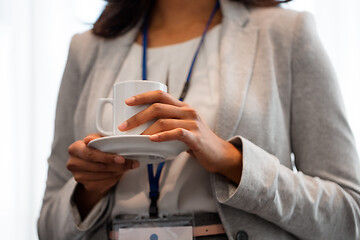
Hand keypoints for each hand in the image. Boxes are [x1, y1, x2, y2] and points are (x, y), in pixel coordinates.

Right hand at [67, 133, 139, 217]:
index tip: (121, 159)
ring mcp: (78, 176)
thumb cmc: (97, 148)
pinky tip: (118, 173)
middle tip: (131, 164)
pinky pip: (103, 184)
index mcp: (75, 148)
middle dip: (117, 166)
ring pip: (103, 176)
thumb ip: (98, 139)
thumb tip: (90, 139)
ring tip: (126, 167)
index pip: (91, 154)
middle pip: (98, 167)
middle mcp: (73, 163)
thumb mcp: (98, 139)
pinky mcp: (86, 186)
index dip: (107, 157)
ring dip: (117, 172)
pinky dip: (114, 179)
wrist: (93, 164)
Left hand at [117, 90, 242, 183]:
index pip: (160, 95)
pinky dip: (162, 136)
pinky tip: (152, 140)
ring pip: (164, 121)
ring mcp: (192, 123)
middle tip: (123, 126)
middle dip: (137, 116)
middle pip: (158, 107)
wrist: (218, 153)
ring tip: (133, 138)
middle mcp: (187, 111)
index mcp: (182, 106)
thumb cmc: (196, 141)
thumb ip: (168, 123)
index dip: (142, 96)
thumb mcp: (183, 126)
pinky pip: (177, 133)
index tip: (127, 102)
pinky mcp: (196, 137)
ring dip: (145, 130)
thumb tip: (141, 128)